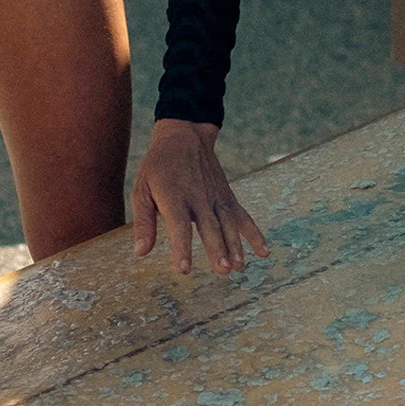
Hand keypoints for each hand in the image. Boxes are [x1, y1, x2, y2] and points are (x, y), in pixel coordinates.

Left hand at [131, 118, 269, 275]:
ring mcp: (215, 197)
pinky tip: (263, 251)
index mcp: (173, 197)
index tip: (184, 269)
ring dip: (234, 245)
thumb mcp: (141, 190)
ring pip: (228, 223)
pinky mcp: (227, 196)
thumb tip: (141, 253)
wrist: (184, 136)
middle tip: (222, 269)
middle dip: (216, 248)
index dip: (182, 247)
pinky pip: (243, 216)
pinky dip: (254, 233)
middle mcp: (197, 197)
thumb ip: (143, 223)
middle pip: (209, 226)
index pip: (179, 225)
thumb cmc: (157, 168)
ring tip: (237, 266)